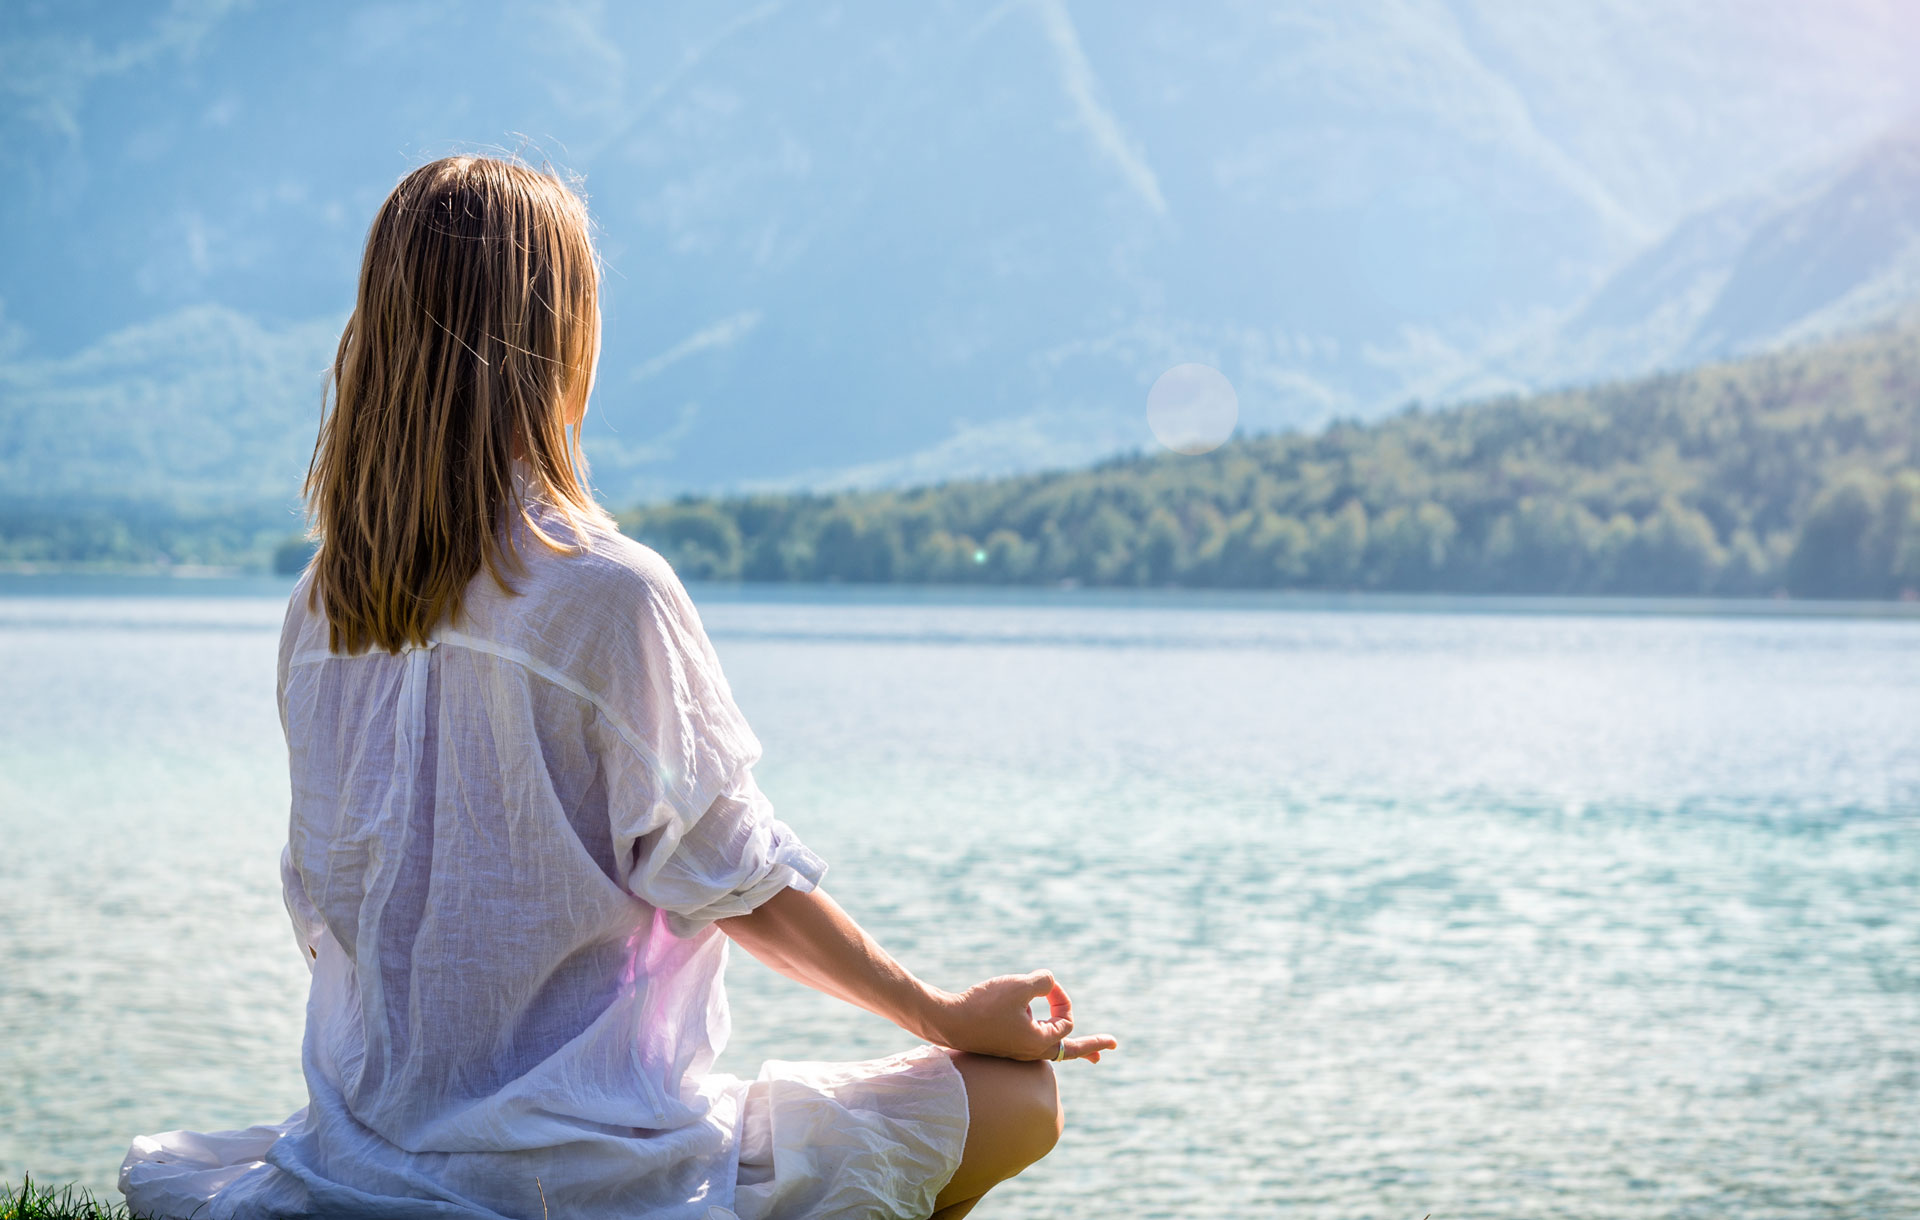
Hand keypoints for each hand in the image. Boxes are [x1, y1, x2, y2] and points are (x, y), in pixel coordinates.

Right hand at [925, 970, 1118, 1062]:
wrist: (946, 1021)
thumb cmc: (982, 1006)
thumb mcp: (1019, 986)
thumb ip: (1044, 981)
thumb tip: (1049, 984)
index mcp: (1039, 1043)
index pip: (1066, 1021)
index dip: (1061, 998)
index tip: (1046, 986)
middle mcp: (1031, 1052)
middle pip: (1070, 1050)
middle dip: (1091, 1046)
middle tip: (1112, 1045)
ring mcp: (1017, 1051)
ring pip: (1052, 1048)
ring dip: (1070, 1043)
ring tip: (1090, 1052)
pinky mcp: (1005, 1046)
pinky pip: (1035, 1044)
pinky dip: (1047, 1038)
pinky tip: (1046, 1035)